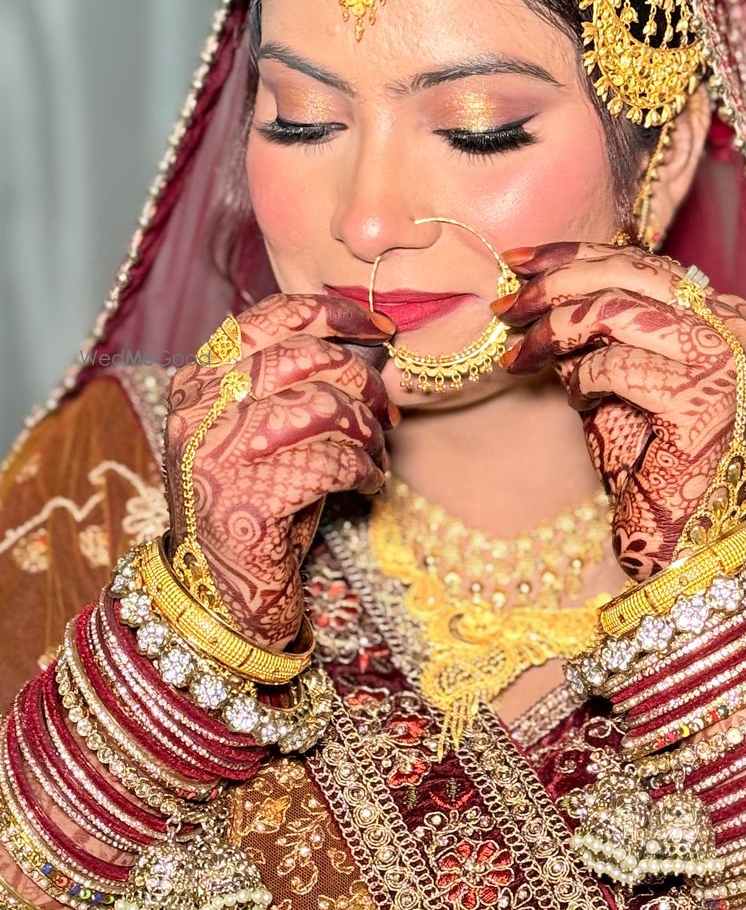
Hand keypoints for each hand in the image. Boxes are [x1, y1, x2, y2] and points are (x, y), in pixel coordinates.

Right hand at [164, 293, 394, 648]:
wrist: (220, 596)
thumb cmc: (257, 507)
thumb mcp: (261, 432)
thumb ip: (290, 384)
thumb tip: (367, 346)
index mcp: (198, 383)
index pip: (268, 318)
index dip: (332, 314)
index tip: (378, 328)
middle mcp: (199, 411)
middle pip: (307, 357)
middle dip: (363, 381)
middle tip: (384, 412)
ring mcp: (217, 455)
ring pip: (325, 407)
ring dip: (367, 431)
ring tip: (374, 453)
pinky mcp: (245, 501)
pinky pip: (332, 461)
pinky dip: (364, 470)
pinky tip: (367, 484)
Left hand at [497, 243, 745, 582]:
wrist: (675, 524)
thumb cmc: (641, 446)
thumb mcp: (614, 364)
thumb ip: (598, 319)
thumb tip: (534, 276)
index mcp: (717, 307)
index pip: (640, 259)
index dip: (574, 253)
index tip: (517, 261)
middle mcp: (729, 325)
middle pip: (628, 274)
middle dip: (554, 285)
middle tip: (504, 307)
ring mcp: (720, 360)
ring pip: (614, 312)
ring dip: (553, 332)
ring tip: (522, 358)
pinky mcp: (699, 399)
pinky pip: (615, 366)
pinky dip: (581, 380)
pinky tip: (578, 401)